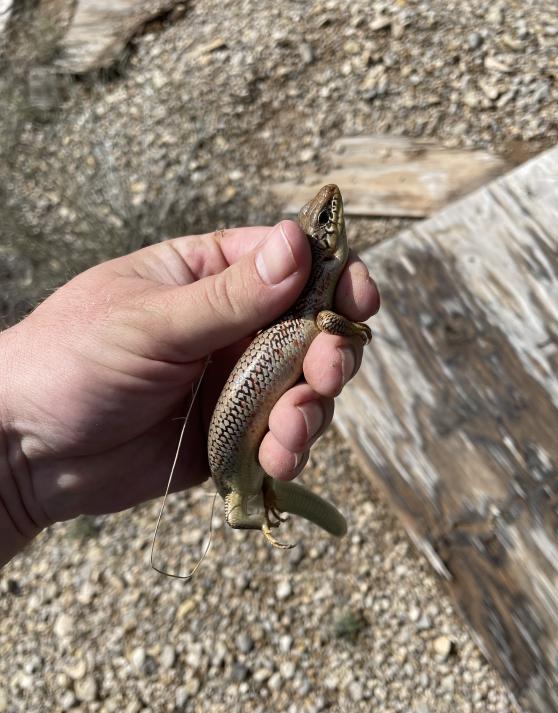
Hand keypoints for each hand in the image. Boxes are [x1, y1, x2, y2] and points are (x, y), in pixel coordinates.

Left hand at [0, 222, 378, 559]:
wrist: (24, 451)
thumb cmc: (70, 361)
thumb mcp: (150, 322)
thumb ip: (229, 296)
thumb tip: (300, 245)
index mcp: (209, 277)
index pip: (291, 263)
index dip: (334, 276)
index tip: (358, 299)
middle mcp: (232, 328)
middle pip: (314, 330)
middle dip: (332, 351)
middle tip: (326, 370)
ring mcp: (235, 384)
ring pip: (307, 389)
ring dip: (314, 409)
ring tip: (289, 429)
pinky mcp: (232, 436)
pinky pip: (282, 438)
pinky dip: (292, 448)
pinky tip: (278, 457)